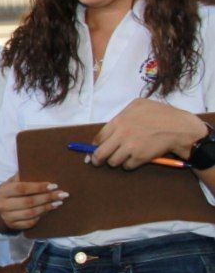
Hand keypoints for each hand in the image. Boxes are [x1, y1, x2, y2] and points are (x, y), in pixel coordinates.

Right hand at [0, 175, 66, 230]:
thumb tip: (37, 171)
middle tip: (61, 194)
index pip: (22, 189)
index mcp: (3, 192)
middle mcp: (3, 205)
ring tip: (58, 202)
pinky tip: (48, 210)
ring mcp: (8, 217)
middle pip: (29, 202)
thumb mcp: (9, 183)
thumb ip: (20, 178)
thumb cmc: (7, 194)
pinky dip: (41, 216)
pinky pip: (30, 222)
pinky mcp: (14, 226)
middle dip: (47, 197)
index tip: (53, 185)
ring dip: (47, 207)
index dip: (38, 187)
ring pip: (31, 213)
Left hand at [91, 98, 207, 169]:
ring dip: (116, 161)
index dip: (94, 146)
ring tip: (122, 157)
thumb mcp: (138, 105)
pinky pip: (127, 166)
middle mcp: (121, 135)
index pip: (98, 138)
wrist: (179, 128)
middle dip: (96, 159)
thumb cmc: (160, 114)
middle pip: (100, 153)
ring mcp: (130, 148)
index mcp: (119, 121)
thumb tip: (108, 128)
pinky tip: (135, 159)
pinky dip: (129, 165)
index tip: (92, 150)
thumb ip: (122, 114)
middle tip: (96, 162)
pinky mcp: (139, 158)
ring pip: (113, 162)